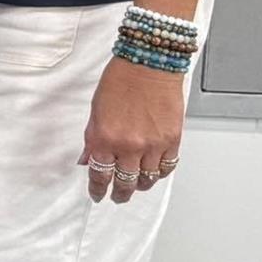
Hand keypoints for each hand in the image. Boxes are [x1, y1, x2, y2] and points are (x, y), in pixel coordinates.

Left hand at [79, 54, 184, 202]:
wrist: (148, 64)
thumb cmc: (120, 80)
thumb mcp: (95, 111)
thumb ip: (92, 139)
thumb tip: (88, 159)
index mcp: (104, 138)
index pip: (100, 175)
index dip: (97, 189)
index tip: (97, 195)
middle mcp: (129, 146)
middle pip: (125, 183)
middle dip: (119, 194)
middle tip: (117, 197)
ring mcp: (153, 145)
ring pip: (148, 179)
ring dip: (140, 186)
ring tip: (136, 186)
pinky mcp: (173, 140)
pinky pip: (167, 167)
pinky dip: (160, 174)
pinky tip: (154, 173)